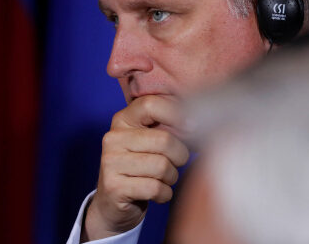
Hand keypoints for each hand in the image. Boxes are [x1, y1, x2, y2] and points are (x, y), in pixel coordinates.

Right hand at [81, 95, 189, 241]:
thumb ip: (168, 125)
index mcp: (123, 119)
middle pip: (164, 140)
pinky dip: (165, 194)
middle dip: (180, 155)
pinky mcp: (113, 187)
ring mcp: (110, 162)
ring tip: (164, 179)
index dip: (176, 115)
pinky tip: (158, 193)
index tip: (191, 128)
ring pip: (162, 166)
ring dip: (172, 177)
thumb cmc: (142, 166)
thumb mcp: (151, 140)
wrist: (115, 203)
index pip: (151, 104)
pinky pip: (155, 188)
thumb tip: (198, 121)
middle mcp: (113, 137)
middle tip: (177, 163)